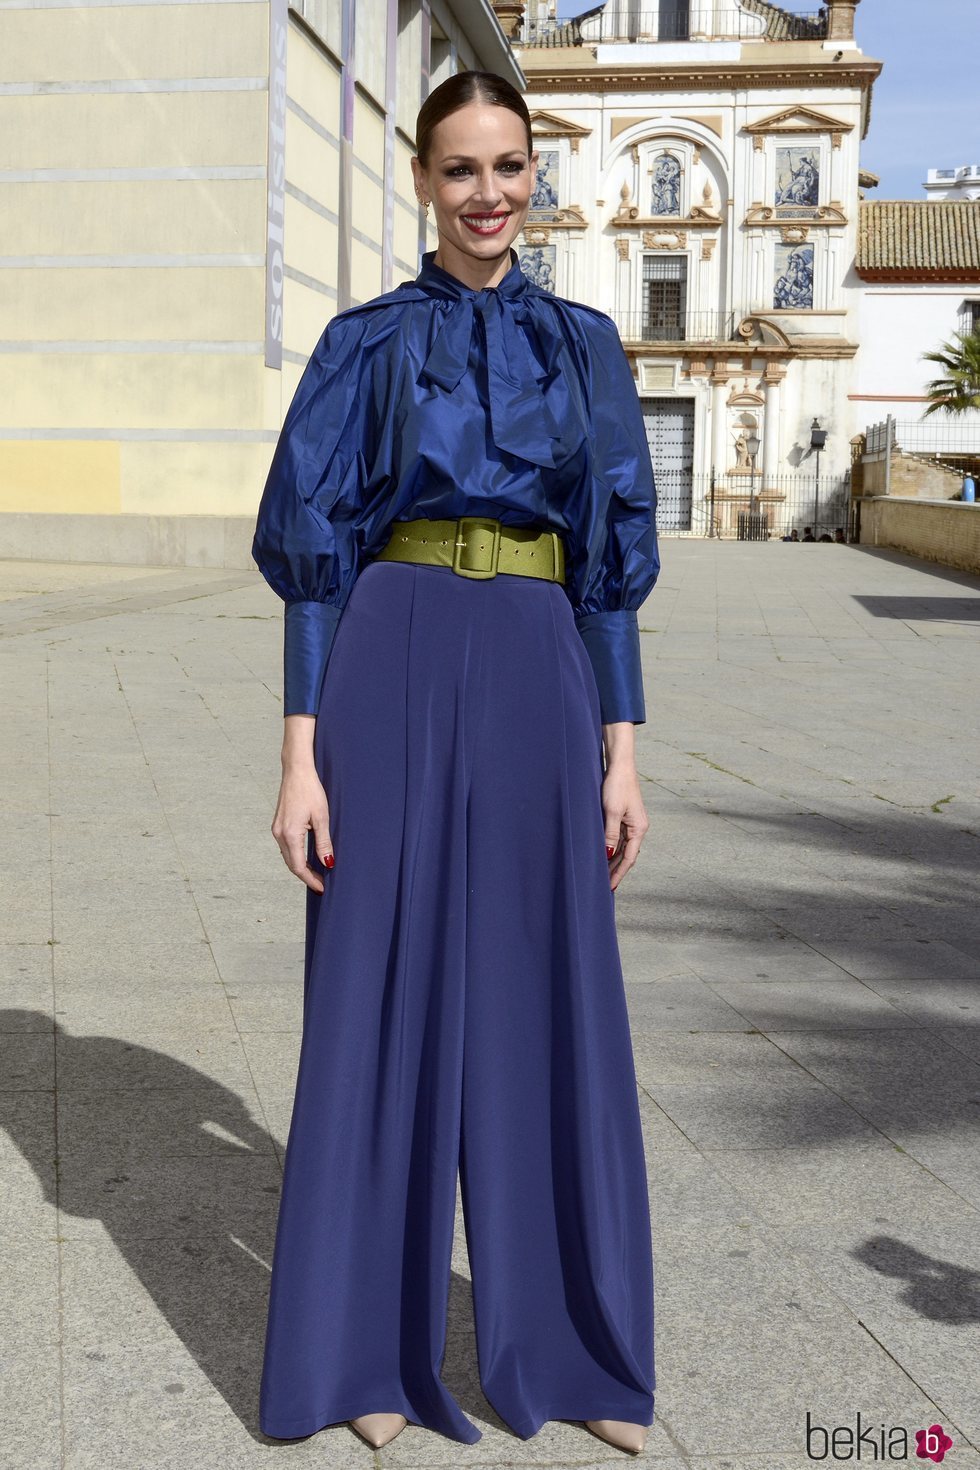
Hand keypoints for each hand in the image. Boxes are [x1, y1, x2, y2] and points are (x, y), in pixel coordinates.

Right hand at [271, 761, 333, 892]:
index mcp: (290, 834)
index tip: (322, 888)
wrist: (296, 771)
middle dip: (306, 876)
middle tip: (321, 884)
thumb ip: (324, 843)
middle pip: (291, 864)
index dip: (310, 880)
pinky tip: (307, 857)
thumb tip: (328, 863)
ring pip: (288, 856)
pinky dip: (296, 856)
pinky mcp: (278, 824)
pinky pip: (286, 847)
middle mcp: (279, 834)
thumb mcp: (322, 817)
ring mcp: (277, 829)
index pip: (299, 866)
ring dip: (301, 866)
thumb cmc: (311, 790)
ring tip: (316, 873)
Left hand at [601, 760, 648, 890]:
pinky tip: (603, 855)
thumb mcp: (611, 812)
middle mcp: (638, 827)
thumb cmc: (617, 786)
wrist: (620, 765)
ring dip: (613, 861)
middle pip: (627, 855)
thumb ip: (610, 835)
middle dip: (616, 870)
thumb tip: (608, 855)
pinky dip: (611, 848)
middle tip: (603, 886)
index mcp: (639, 828)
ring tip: (602, 875)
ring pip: (622, 848)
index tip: (610, 887)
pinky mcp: (623, 816)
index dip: (619, 874)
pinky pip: (618, 838)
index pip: (629, 858)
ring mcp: (631, 822)